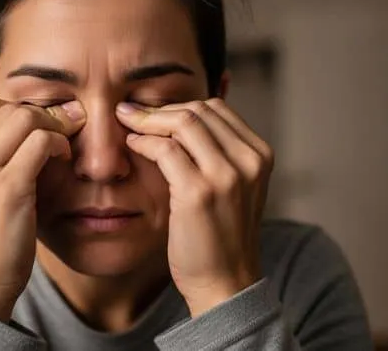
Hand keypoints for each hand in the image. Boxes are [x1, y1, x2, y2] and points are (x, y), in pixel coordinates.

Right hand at [0, 97, 85, 321]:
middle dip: (42, 116)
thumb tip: (34, 113)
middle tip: (63, 131)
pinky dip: (59, 143)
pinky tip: (64, 157)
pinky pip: (42, 142)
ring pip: (27, 118)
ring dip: (54, 127)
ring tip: (62, 146)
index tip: (43, 127)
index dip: (21, 111)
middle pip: (9, 108)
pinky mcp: (6, 189)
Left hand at [116, 98, 273, 316]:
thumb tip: (178, 117)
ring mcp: (226, 176)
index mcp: (260, 155)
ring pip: (183, 122)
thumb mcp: (233, 187)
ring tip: (127, 122)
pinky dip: (143, 141)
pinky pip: (165, 149)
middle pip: (199, 110)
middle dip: (160, 108)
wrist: (224, 283)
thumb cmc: (221, 235)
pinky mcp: (198, 192)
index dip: (180, 105)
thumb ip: (218, 153)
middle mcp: (249, 161)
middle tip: (131, 111)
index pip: (217, 108)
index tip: (153, 110)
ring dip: (148, 119)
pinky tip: (131, 144)